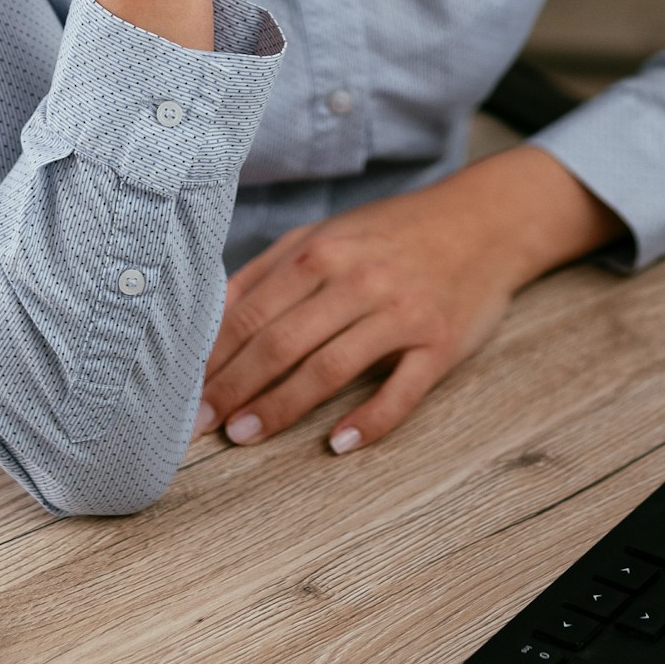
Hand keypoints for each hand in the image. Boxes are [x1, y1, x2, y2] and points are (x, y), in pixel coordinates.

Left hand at [198, 147, 623, 452]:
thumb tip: (209, 317)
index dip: (213, 358)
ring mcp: (400, 314)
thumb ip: (270, 270)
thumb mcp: (328, 234)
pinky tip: (337, 443)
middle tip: (200, 427)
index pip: (251, 313)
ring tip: (246, 437)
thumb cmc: (393, 233)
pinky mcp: (438, 344)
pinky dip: (368, 421)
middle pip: (281, 343)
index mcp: (322, 252)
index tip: (181, 394)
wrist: (483, 220)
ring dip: (282, 408)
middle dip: (234, 389)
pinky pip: (400, 392)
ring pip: (330, 369)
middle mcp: (358, 281)